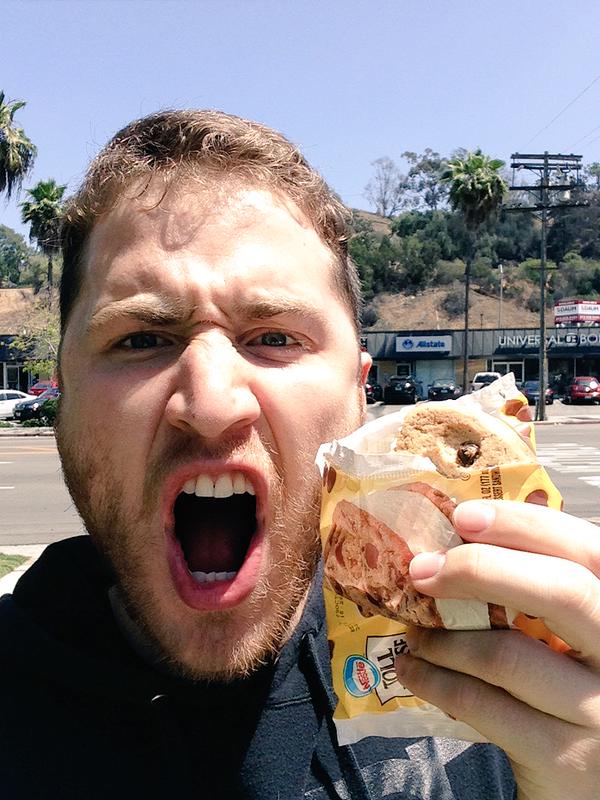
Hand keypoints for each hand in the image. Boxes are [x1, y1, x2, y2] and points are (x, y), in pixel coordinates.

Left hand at [394, 500, 599, 799]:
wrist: (587, 785)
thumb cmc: (569, 693)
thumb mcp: (571, 639)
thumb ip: (538, 593)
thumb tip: (458, 539)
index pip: (588, 550)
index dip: (526, 524)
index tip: (464, 517)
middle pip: (561, 593)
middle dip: (480, 569)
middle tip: (422, 570)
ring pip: (507, 655)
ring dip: (443, 639)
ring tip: (413, 633)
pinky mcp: (568, 760)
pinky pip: (483, 706)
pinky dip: (435, 681)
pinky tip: (412, 669)